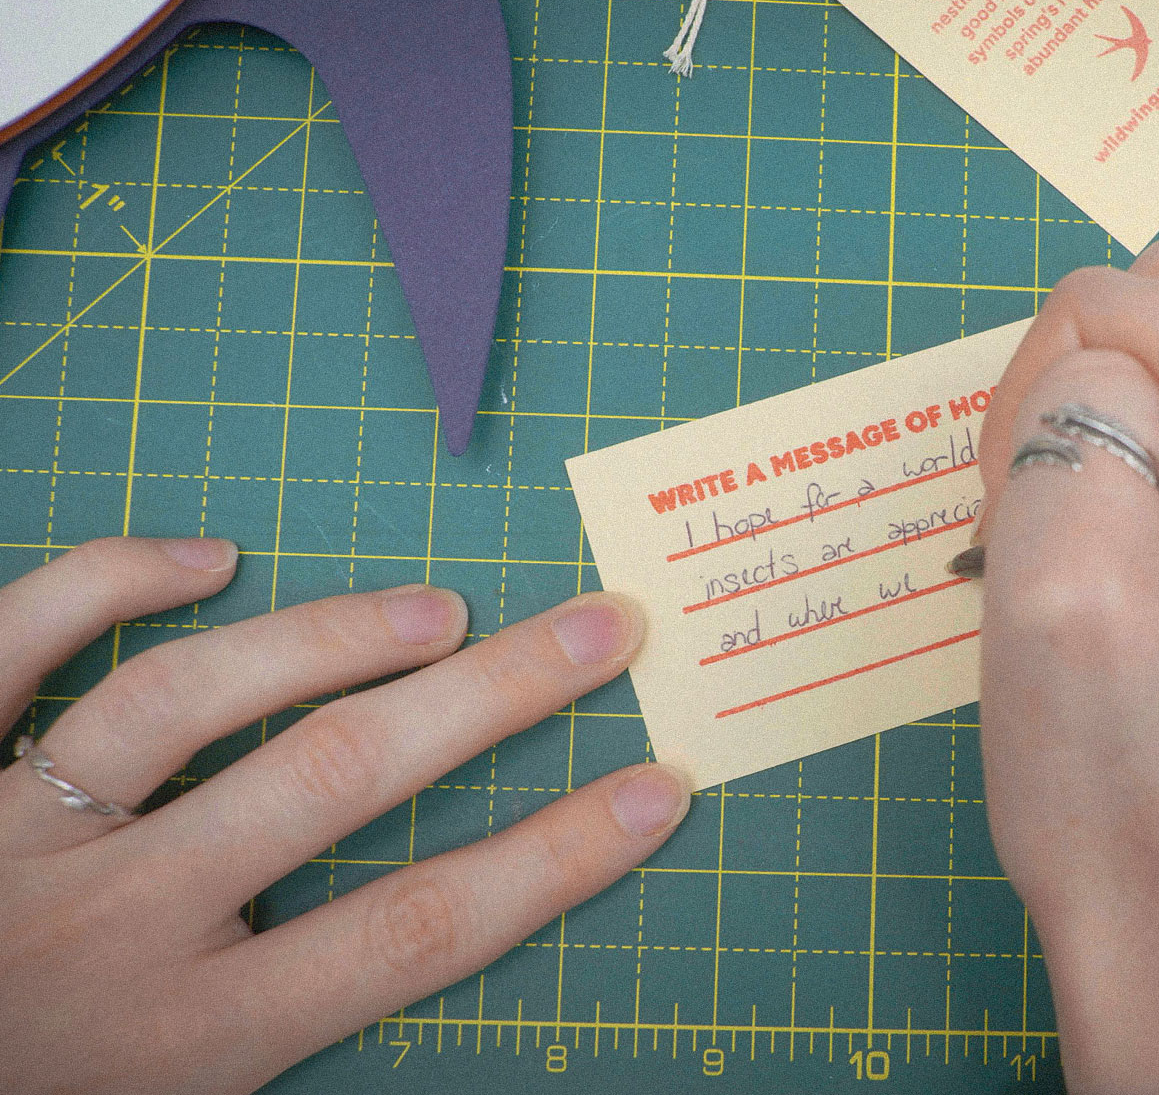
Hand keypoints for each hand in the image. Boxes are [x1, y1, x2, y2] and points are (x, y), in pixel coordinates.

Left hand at [0, 538, 689, 1094]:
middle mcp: (110, 928)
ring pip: (184, 700)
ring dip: (329, 636)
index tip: (655, 789)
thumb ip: (276, 1031)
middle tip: (596, 625)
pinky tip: (202, 556)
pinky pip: (6, 647)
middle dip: (490, 699)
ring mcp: (10, 838)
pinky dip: (101, 583)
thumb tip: (422, 939)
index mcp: (185, 1042)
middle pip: (335, 781)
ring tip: (436, 608)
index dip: (554, 860)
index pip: (415, 932)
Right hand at [975, 235, 1158, 1094]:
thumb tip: (1093, 366)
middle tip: (1063, 547)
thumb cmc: (1131, 798)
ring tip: (1103, 575)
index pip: (1122, 302)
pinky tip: (1143, 582)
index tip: (1042, 542)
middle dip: (1081, 403)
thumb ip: (1062, 419)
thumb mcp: (1057, 591)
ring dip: (1110, 443)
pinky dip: (1149, 480)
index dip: (1040, 409)